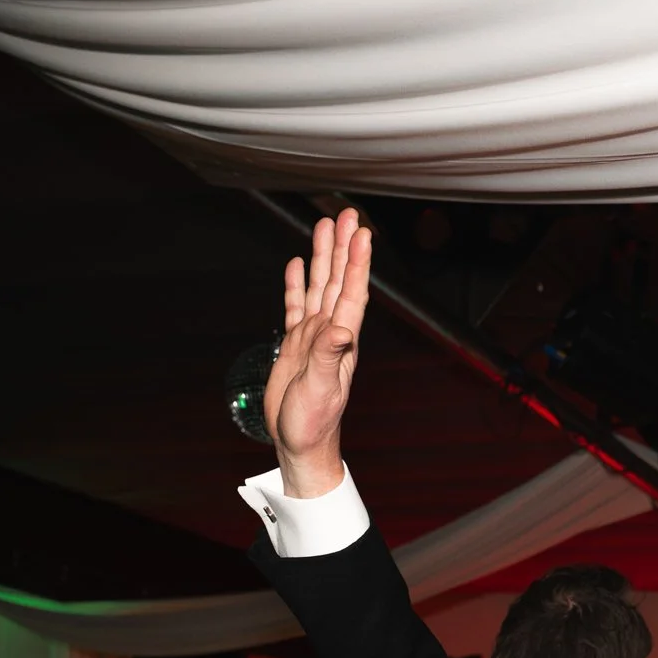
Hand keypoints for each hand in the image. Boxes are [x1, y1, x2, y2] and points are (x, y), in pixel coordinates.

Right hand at [265, 208, 373, 497]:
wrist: (300, 443)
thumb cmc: (313, 423)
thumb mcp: (320, 389)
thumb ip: (328, 357)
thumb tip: (340, 329)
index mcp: (340, 340)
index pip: (351, 292)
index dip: (358, 262)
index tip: (362, 233)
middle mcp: (330, 332)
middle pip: (338, 280)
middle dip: (342, 247)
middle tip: (346, 214)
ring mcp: (312, 337)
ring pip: (319, 287)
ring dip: (323, 257)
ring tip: (324, 226)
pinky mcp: (295, 345)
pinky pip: (296, 307)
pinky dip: (297, 284)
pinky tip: (298, 265)